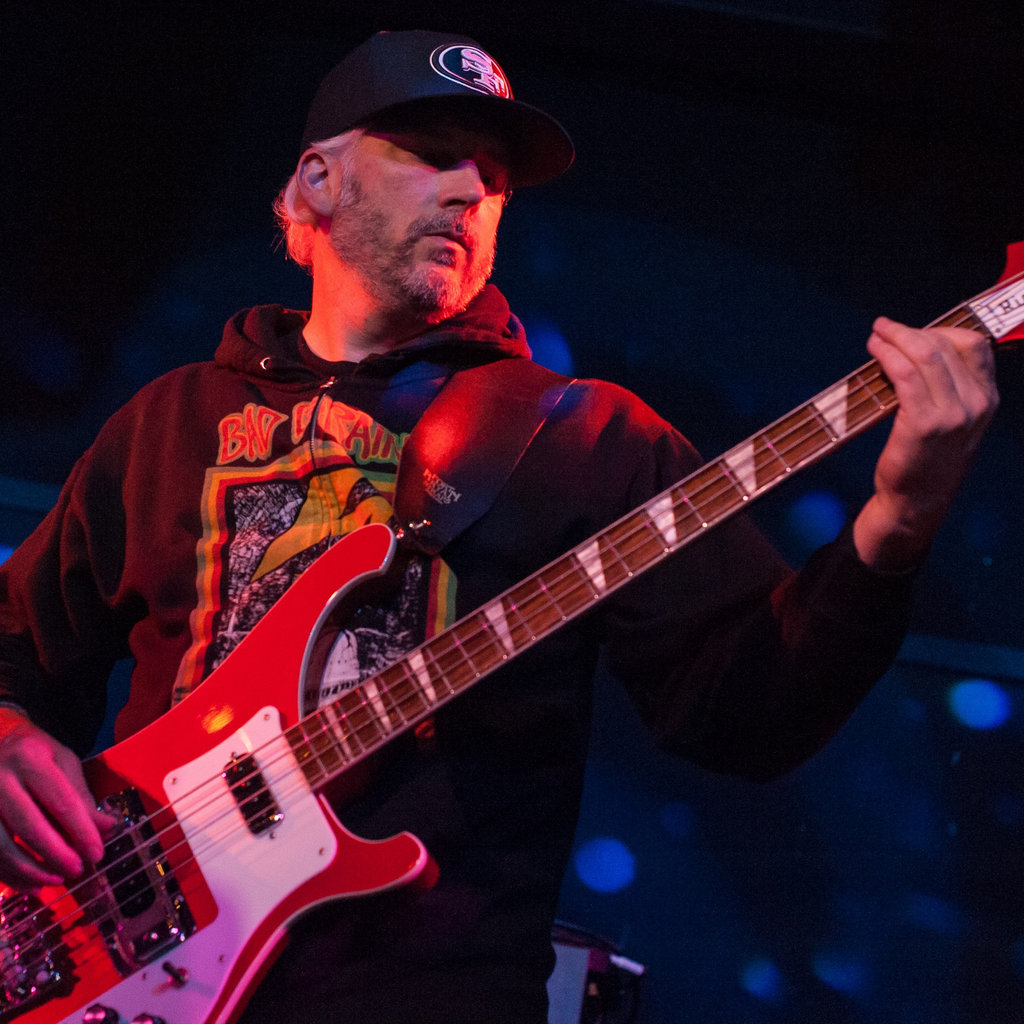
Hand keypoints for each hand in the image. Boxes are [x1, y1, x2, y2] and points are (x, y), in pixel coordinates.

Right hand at [0, 707, 114, 891]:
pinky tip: (31, 884)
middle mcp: (0, 779)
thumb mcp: (64, 763)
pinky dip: (9, 874)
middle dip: (55, 854)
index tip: (97, 853)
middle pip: (28, 825)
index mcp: (30, 759)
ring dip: (30, 870)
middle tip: (77, 870)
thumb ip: (82, 797)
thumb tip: (107, 829)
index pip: (60, 801)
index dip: (81, 831)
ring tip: (55, 880)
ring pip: (1, 845)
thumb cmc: (36, 754)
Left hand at [853, 316, 998, 570]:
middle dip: (910, 332)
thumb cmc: (927, 458)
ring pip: (925, 356)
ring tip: (876, 335)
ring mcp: (953, 414)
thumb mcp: (953, 420)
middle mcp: (976, 403)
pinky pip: (906, 376)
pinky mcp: (924, 424)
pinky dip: (888, 356)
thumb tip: (917, 347)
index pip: (974, 344)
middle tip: (885, 329)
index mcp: (987, 398)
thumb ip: (948, 386)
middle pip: (945, 345)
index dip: (940, 331)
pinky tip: (875, 351)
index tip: (913, 332)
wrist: (918, 501)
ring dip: (895, 338)